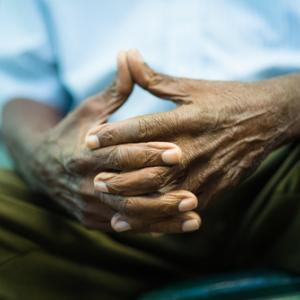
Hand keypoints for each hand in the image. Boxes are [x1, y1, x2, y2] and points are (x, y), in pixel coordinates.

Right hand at [31, 52, 199, 232]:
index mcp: (83, 154)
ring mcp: (89, 206)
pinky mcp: (94, 220)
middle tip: (192, 192)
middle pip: (126, 191)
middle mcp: (85, 184)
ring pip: (129, 214)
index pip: (118, 155)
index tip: (177, 151)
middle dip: (159, 192)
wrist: (43, 166)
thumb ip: (114, 90)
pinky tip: (180, 226)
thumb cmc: (73, 133)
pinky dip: (154, 228)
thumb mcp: (90, 110)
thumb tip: (128, 54)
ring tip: (194, 214)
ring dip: (162, 216)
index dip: (147, 153)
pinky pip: (128, 226)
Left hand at [86, 49, 289, 208]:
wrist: (267, 118)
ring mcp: (207, 171)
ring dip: (134, 201)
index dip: (113, 134)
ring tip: (109, 204)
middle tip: (94, 179)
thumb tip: (127, 56)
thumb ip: (155, 78)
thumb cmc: (226, 99)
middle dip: (119, 175)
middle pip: (150, 167)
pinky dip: (160, 216)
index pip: (143, 128)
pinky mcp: (216, 188)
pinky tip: (142, 220)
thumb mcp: (191, 87)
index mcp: (187, 119)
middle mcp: (195, 147)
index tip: (89, 140)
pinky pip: (184, 206)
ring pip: (164, 193)